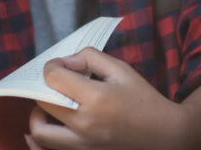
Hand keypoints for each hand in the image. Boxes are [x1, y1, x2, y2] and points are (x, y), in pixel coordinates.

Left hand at [27, 47, 184, 149]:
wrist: (162, 134)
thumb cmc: (143, 99)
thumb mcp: (122, 70)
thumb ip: (91, 58)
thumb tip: (65, 62)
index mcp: (96, 98)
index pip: (54, 78)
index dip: (51, 66)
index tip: (59, 65)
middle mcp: (84, 123)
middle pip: (43, 101)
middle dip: (44, 86)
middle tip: (56, 82)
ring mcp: (81, 143)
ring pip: (39, 131)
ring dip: (37, 114)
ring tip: (48, 105)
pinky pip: (49, 148)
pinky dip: (40, 137)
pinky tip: (46, 124)